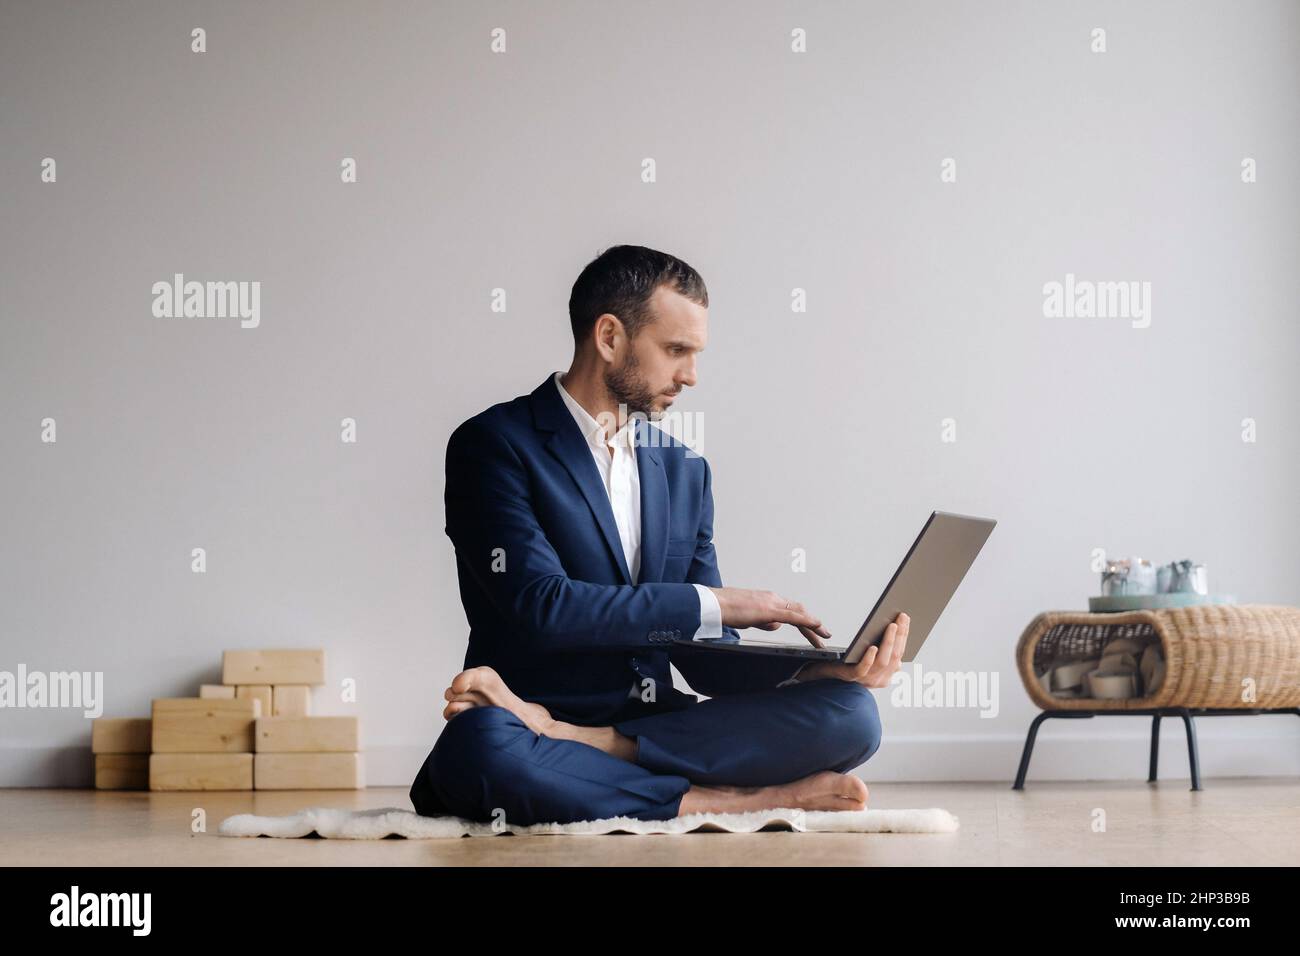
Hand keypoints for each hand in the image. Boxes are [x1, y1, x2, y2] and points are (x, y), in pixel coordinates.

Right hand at [709, 587, 831, 647]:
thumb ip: (763, 621)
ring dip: (814, 626)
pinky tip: (817, 626)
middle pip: (800, 611)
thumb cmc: (726, 610)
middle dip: (813, 625)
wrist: (715, 604)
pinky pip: (794, 615)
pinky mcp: (770, 609)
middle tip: (824, 637)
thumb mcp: (749, 618)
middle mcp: (773, 598)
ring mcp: (772, 603)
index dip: (804, 620)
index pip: (791, 610)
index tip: (813, 630)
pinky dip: (808, 621)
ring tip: (824, 638)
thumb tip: (776, 625)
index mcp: (768, 600)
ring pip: (800, 613)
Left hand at [798, 612, 908, 687]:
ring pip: (882, 661)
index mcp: (886, 673)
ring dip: (888, 642)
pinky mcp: (851, 677)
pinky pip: (863, 669)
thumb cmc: (847, 659)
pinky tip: (872, 647)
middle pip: (893, 656)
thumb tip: (896, 628)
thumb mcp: (867, 652)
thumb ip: (882, 646)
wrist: (823, 670)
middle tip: (902, 616)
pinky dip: (869, 658)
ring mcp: (866, 680)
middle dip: (900, 635)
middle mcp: (879, 679)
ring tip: (891, 626)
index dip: (903, 635)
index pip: (899, 653)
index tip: (906, 618)